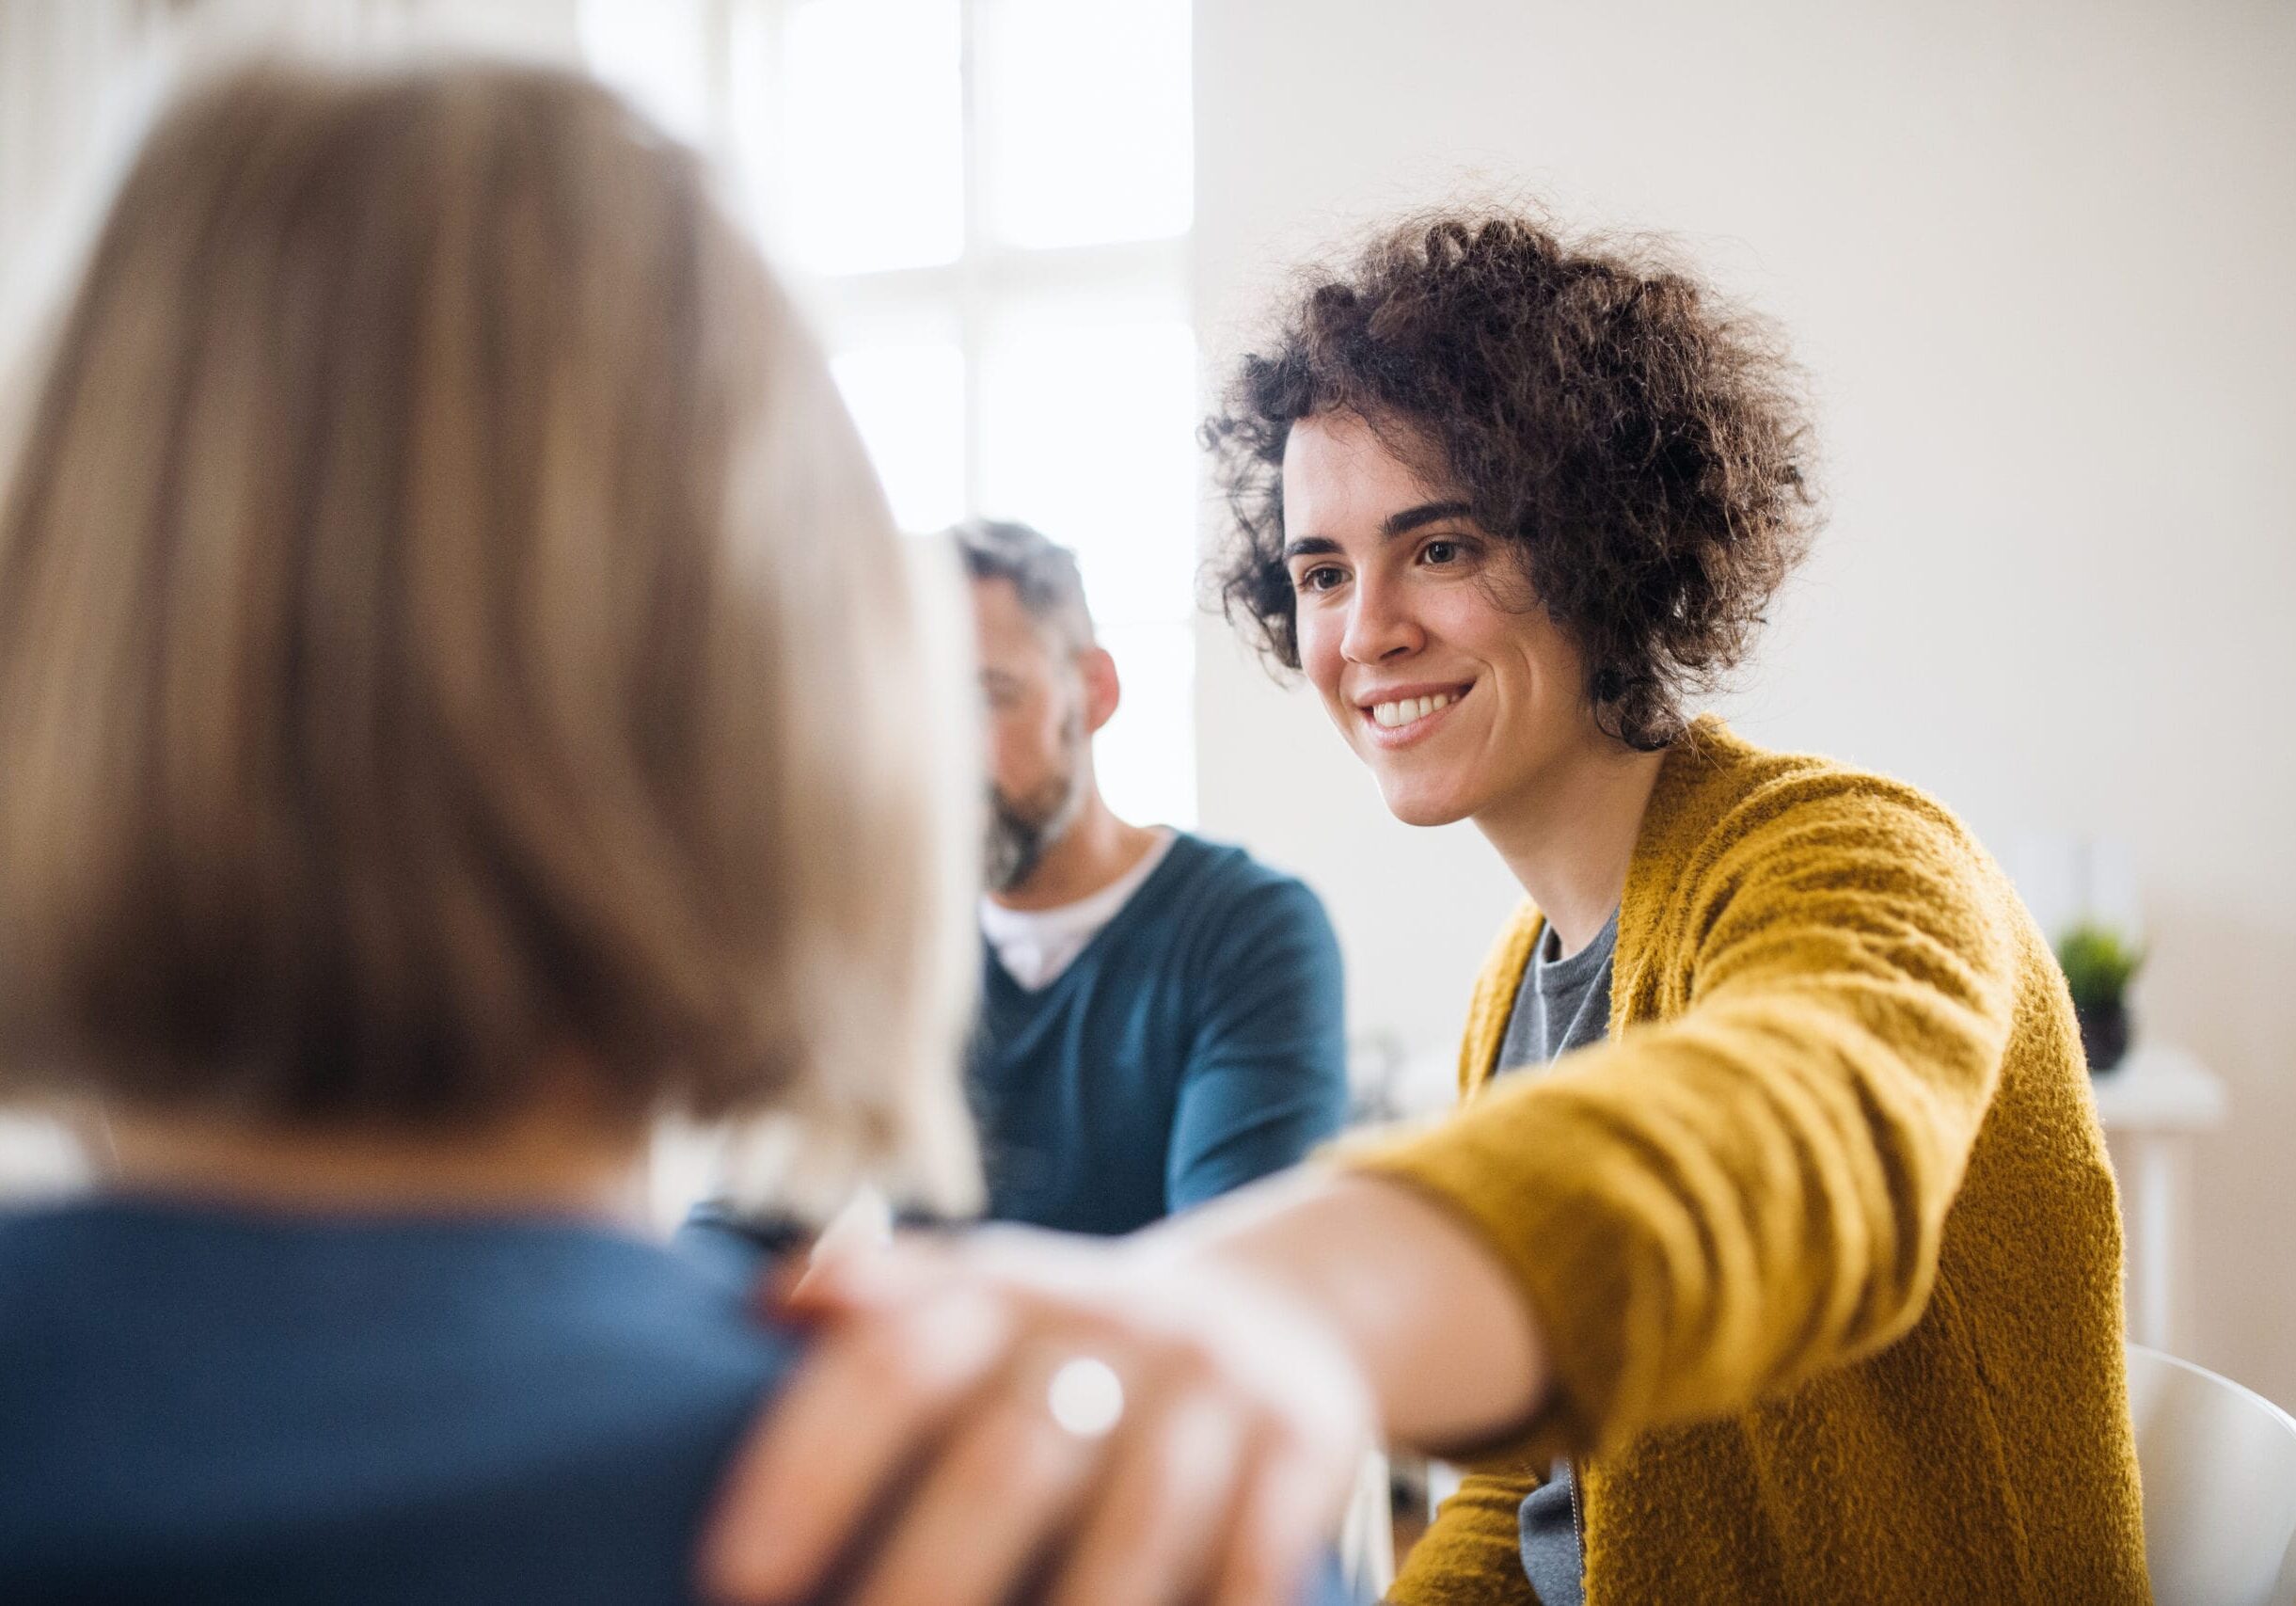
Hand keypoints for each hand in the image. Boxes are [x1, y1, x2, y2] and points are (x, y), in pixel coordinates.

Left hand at [698, 1225, 1375, 1605]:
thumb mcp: (979, 1299)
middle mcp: (1106, 1324)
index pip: (892, 1364)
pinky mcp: (1304, 1441)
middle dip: (923, 1579)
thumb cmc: (1067, 1343)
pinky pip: (1258, 1554)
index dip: (810, 1465)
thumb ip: (877, 1306)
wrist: (1270, 1308)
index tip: (733, 1574)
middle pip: (1006, 1458)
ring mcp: (1210, 1384)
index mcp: (999, 1291)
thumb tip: (763, 1306)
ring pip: (1138, 1521)